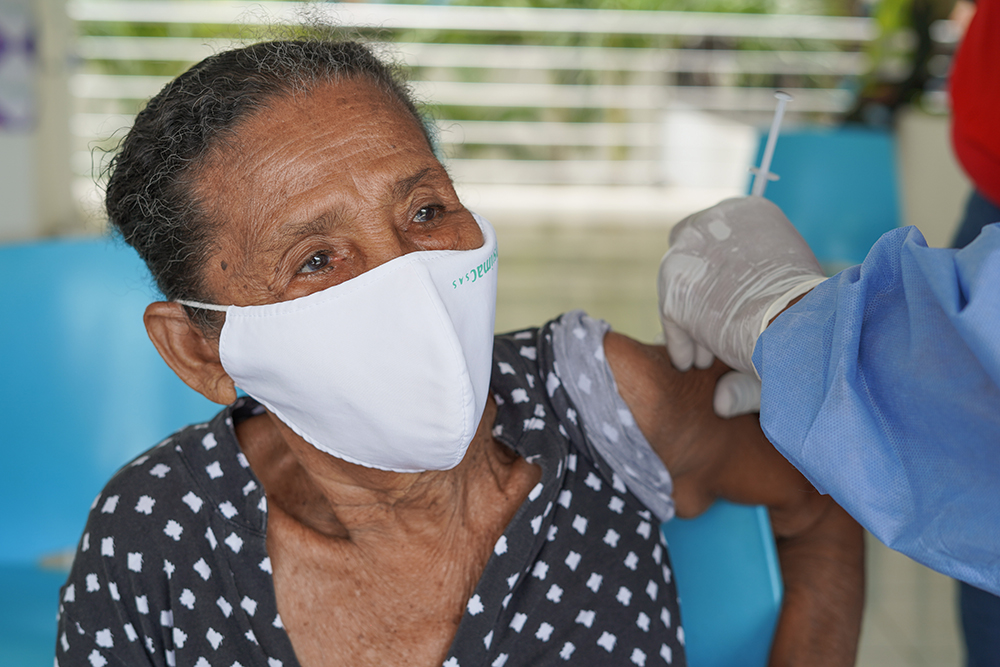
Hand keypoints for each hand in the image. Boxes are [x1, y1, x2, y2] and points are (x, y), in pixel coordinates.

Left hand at [657, 196, 824, 379]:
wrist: (802, 324)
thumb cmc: (813, 314)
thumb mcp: (790, 302)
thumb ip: (760, 321)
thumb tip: (722, 398)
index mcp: (751, 212)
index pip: (721, 236)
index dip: (722, 276)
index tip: (730, 305)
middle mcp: (716, 221)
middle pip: (692, 254)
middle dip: (701, 292)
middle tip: (713, 330)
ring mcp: (690, 252)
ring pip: (679, 288)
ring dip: (690, 321)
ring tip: (705, 358)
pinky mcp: (674, 286)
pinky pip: (671, 318)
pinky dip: (680, 341)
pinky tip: (692, 363)